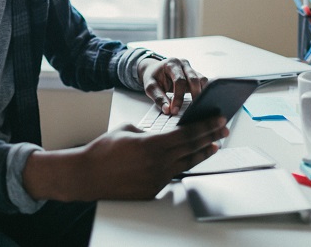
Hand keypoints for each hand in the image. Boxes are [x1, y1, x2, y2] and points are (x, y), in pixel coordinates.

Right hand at [22, 117, 228, 201]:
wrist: (88, 175)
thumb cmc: (103, 151)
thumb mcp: (128, 129)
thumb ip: (149, 131)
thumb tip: (163, 134)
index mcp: (153, 144)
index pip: (187, 134)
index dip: (205, 126)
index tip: (218, 120)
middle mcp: (158, 163)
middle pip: (192, 148)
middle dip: (210, 137)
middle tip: (223, 129)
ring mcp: (157, 178)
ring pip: (186, 163)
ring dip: (202, 153)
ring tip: (214, 145)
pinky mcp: (153, 189)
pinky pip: (172, 174)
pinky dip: (182, 165)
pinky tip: (189, 159)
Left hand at [139, 56, 207, 114]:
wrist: (155, 70)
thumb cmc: (153, 77)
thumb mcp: (150, 87)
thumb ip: (158, 98)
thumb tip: (167, 110)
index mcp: (171, 64)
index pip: (179, 80)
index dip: (178, 97)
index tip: (175, 110)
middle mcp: (183, 64)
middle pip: (194, 79)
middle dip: (194, 95)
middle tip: (190, 110)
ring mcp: (191, 68)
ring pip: (202, 80)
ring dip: (201, 93)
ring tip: (197, 107)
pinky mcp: (196, 75)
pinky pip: (204, 83)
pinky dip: (203, 92)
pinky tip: (201, 102)